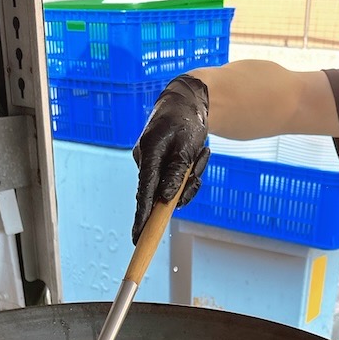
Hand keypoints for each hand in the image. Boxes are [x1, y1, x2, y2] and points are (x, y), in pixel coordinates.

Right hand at [132, 75, 209, 243]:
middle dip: (182, 188)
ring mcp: (152, 163)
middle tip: (197, 158)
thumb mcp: (186, 146)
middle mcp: (145, 161)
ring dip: (191, 177)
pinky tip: (198, 152)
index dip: (142, 217)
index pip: (144, 193)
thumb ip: (176, 173)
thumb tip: (166, 199)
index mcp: (148, 153)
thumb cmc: (187, 119)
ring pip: (172, 188)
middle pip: (160, 193)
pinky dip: (190, 174)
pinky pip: (176, 181)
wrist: (188, 101)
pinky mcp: (161, 165)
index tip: (138, 238)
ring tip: (201, 150)